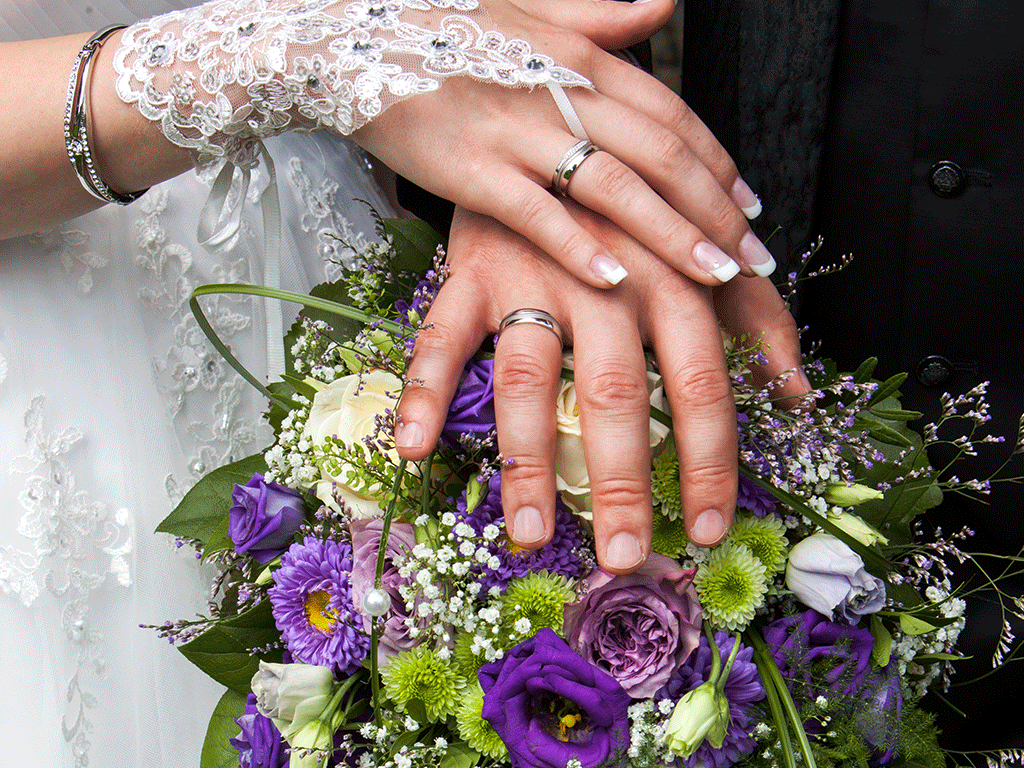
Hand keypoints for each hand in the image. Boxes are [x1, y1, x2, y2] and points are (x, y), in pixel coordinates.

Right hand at [352, 0, 775, 288]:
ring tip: (715, 277)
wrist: (352, 38)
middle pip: (659, 155)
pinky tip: (618, 280)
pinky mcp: (473, 169)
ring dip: (671, 233)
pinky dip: (580, 246)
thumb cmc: (442, 29)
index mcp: (581, 57)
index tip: (749, 207)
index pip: (671, 115)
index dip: (718, 163)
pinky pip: (537, 213)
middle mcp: (561, 92)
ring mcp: (516, 131)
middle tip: (751, 258)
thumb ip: (600, 17)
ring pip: (614, 186)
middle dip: (714, 210)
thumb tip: (664, 4)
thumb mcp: (528, 11)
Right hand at [395, 205, 806, 573]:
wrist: (559, 130)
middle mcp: (606, 280)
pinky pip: (442, 337)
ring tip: (530, 534)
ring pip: (528, 378)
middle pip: (615, 393)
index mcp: (672, 278)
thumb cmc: (641, 211)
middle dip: (620, 482)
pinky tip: (412, 449)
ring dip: (526, 460)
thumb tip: (794, 397)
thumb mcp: (711, 251)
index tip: (704, 529)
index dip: (707, 461)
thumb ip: (759, 319)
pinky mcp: (473, 271)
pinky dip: (423, 390)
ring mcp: (533, 275)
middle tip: (621, 556)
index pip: (698, 383)